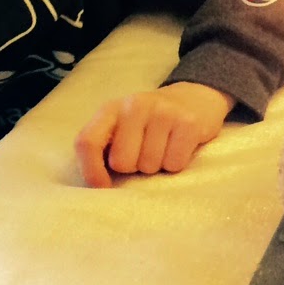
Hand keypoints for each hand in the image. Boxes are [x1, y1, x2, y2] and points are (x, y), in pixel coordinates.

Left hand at [74, 82, 234, 187]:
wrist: (194, 98)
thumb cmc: (149, 124)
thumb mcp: (121, 127)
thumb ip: (103, 147)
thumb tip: (96, 184)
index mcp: (111, 109)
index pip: (88, 141)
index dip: (91, 170)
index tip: (103, 186)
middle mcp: (135, 105)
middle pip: (123, 162)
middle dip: (133, 166)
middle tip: (144, 152)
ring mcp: (163, 111)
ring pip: (150, 166)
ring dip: (156, 165)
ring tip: (163, 147)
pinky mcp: (188, 122)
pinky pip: (174, 164)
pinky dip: (176, 163)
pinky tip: (178, 147)